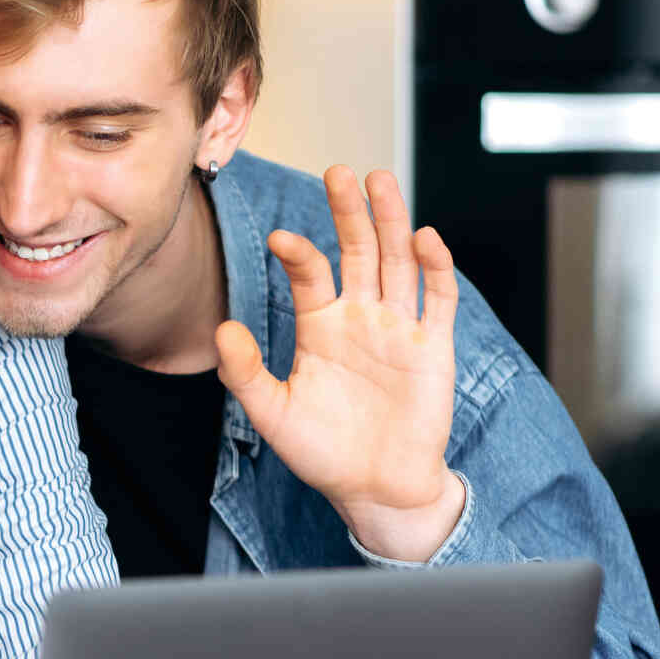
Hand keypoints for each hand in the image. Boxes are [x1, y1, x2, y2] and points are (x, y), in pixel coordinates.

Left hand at [213, 166, 463, 562]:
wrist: (375, 488)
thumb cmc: (323, 452)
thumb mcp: (273, 414)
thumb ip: (246, 372)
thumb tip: (222, 328)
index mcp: (321, 325)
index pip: (311, 273)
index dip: (299, 252)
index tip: (281, 238)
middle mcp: (361, 316)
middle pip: (358, 251)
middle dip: (349, 211)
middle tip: (338, 170)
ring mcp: (399, 328)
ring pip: (398, 262)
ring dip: (392, 221)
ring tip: (380, 181)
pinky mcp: (433, 348)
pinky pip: (437, 300)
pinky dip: (435, 268)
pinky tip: (425, 237)